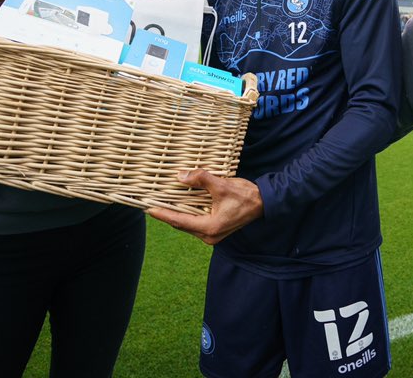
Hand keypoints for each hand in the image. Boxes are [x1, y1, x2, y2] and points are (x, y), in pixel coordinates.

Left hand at [147, 170, 262, 244]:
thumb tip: (181, 176)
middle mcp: (209, 235)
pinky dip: (187, 213)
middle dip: (166, 213)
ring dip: (176, 213)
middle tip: (150, 204)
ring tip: (162, 203)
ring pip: (188, 224)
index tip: (148, 208)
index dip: (162, 214)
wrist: (264, 203)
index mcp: (210, 227)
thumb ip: (201, 179)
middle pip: (181, 224)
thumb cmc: (246, 196)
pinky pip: (195, 222)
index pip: (179, 221)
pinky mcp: (215, 229)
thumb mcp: (222, 185)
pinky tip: (180, 204)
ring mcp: (212, 234)